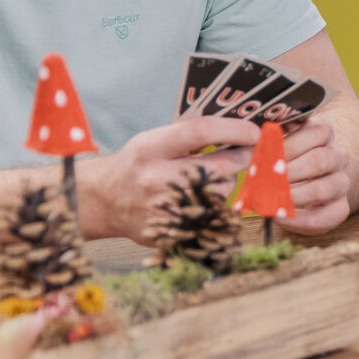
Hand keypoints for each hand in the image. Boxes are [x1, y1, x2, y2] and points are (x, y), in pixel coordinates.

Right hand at [82, 116, 258, 240]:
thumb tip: (238, 129)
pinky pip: (213, 213)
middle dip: (242, 157)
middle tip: (246, 151)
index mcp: (151, 148)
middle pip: (221, 165)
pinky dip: (214, 203)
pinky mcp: (174, 230)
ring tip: (209, 176)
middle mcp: (158, 178)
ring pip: (222, 191)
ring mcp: (166, 207)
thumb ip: (190, 136)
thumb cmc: (137, 165)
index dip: (234, 130)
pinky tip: (201, 196)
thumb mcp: (154, 141)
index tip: (254, 131)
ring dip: (226, 181)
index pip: (202, 132)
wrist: (105, 201)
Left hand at [276, 117, 352, 233]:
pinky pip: (322, 216)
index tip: (265, 154)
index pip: (317, 133)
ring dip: (291, 196)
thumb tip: (253, 138)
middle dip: (288, 171)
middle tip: (265, 179)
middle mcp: (338, 157)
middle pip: (320, 160)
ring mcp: (342, 183)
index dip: (289, 145)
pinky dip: (297, 219)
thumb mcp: (280, 141)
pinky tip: (278, 216)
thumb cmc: (286, 159)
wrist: (306, 182)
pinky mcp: (340, 208)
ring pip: (322, 189)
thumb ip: (272, 137)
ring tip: (270, 199)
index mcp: (325, 134)